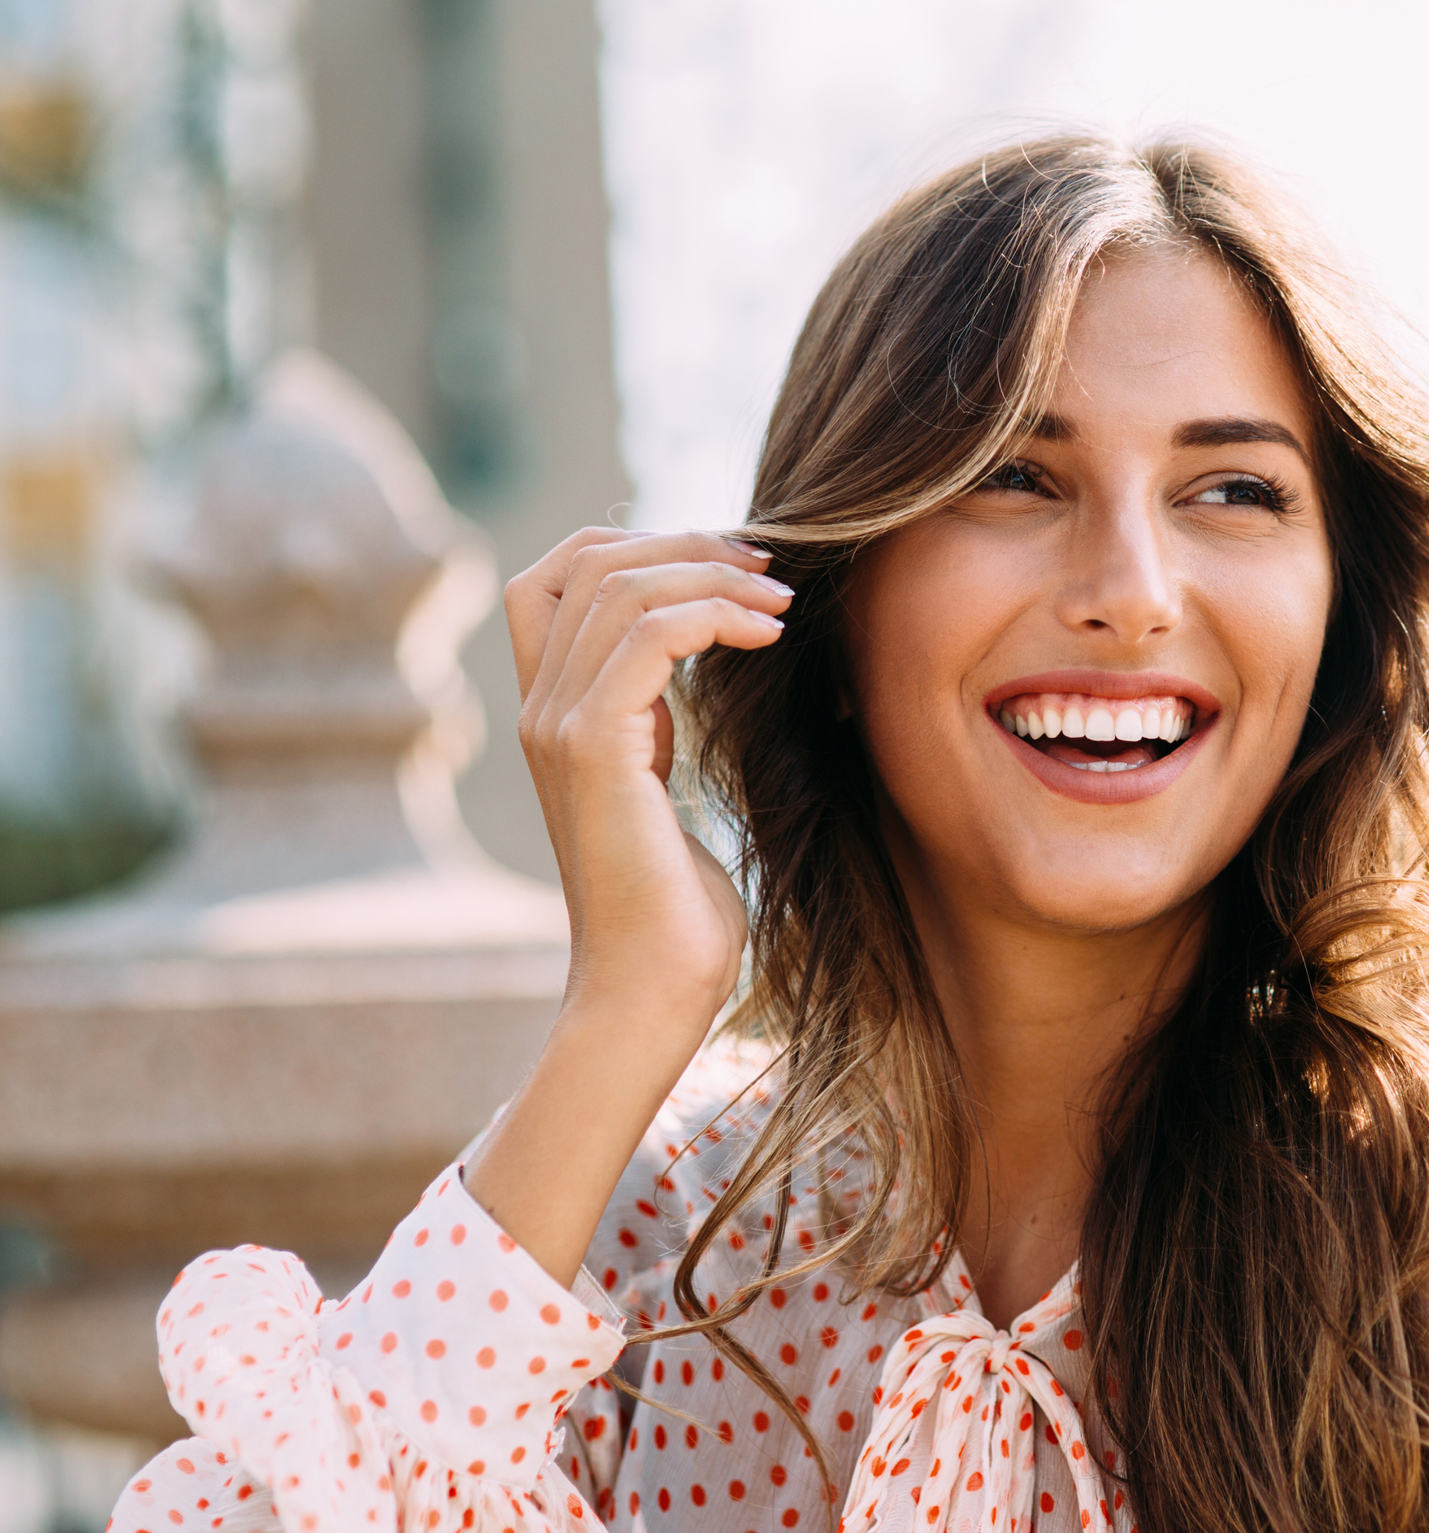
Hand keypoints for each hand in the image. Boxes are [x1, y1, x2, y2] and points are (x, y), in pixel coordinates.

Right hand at [506, 527, 790, 1019]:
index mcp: (553, 711)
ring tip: (784, 601)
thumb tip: (706, 658)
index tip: (732, 563)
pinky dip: (715, 614)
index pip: (555, 574)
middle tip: (770, 565)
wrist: (652, 989)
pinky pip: (648, 635)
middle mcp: (540, 708)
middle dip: (687, 543)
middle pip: (588, 560)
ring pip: (620, 584)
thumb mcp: (663, 787)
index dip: (638, 543)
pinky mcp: (592, 748)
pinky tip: (770, 634)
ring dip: (714, 574)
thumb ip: (657, 723)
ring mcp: (557, 725)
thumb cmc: (677, 910)